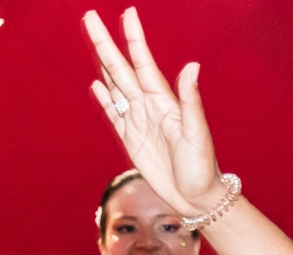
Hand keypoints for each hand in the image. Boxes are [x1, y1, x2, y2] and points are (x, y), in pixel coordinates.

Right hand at [84, 8, 225, 215]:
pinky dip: (105, 98)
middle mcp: (149, 106)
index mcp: (165, 101)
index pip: (144, 63)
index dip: (135, 39)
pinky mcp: (131, 139)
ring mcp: (139, 121)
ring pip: (115, 85)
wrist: (196, 198)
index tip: (128, 14)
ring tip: (93, 39)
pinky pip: (114, 114)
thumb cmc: (203, 168)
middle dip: (106, 43)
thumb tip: (192, 66)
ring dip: (103, 63)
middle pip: (121, 68)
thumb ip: (190, 101)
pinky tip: (97, 84)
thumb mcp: (197, 134)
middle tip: (90, 17)